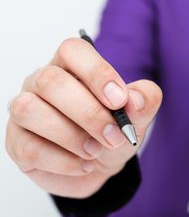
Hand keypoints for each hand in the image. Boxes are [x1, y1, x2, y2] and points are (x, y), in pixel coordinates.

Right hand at [6, 38, 161, 197]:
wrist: (99, 166)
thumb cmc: (112, 133)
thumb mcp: (137, 118)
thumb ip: (144, 101)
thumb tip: (135, 99)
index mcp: (71, 68)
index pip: (73, 50)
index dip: (97, 73)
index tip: (120, 100)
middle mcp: (41, 83)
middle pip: (51, 81)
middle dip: (89, 113)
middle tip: (115, 136)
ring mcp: (25, 112)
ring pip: (30, 111)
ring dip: (72, 137)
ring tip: (96, 152)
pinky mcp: (17, 143)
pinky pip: (30, 149)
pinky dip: (64, 162)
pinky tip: (83, 164)